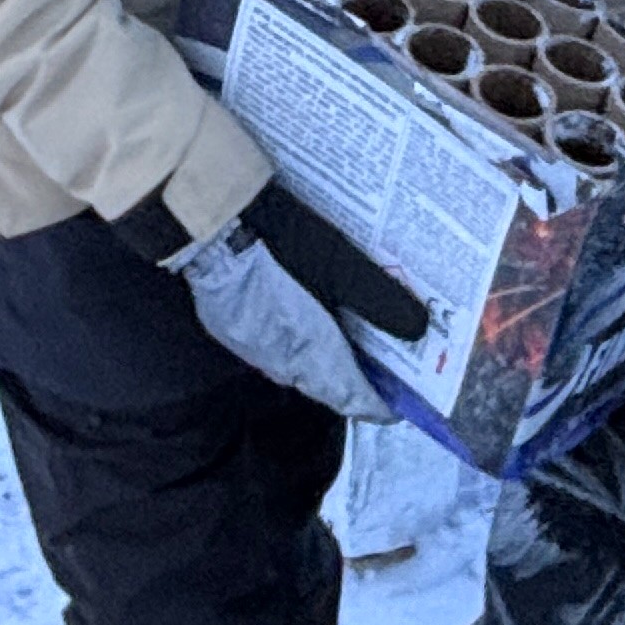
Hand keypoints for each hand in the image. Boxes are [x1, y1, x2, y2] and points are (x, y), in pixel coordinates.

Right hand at [114, 184, 429, 418]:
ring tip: (355, 343)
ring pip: (297, 366)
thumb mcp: (337, 262)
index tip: (400, 405)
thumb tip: (419, 328)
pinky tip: (308, 320)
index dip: (378, 403)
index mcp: (305, 351)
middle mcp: (276, 359)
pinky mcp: (230, 324)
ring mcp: (248, 344)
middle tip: (386, 366)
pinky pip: (273, 347)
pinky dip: (298, 342)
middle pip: (324, 383)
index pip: (349, 395)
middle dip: (356, 379)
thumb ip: (377, 298)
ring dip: (326, 361)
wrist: (205, 219)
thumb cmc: (274, 240)